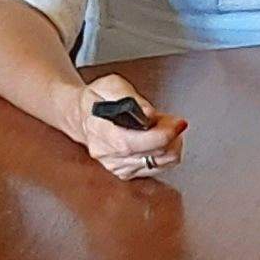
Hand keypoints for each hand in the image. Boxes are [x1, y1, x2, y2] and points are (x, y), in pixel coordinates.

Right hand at [72, 76, 186, 180]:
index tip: (178, 122)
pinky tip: (157, 140)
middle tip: (169, 119)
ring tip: (161, 127)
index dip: (166, 133)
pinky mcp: (126, 173)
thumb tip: (149, 114)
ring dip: (170, 144)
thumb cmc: (94, 100)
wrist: (81, 116)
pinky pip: (157, 168)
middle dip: (170, 133)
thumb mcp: (110, 85)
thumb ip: (131, 98)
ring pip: (161, 162)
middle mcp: (111, 156)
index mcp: (104, 134)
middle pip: (157, 153)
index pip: (142, 142)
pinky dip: (164, 153)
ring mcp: (118, 168)